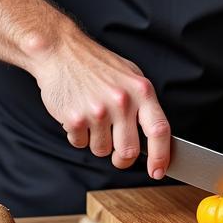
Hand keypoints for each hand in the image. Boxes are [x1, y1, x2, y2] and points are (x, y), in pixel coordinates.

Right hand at [29, 26, 171, 176]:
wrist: (61, 52)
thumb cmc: (96, 65)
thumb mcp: (130, 76)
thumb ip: (143, 103)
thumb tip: (156, 136)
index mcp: (141, 91)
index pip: (159, 130)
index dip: (161, 156)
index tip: (158, 171)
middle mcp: (122, 101)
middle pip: (129, 151)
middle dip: (122, 159)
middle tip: (118, 155)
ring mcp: (98, 111)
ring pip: (102, 150)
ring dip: (97, 142)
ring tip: (92, 120)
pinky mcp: (75, 118)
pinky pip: (80, 144)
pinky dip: (78, 136)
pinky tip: (77, 115)